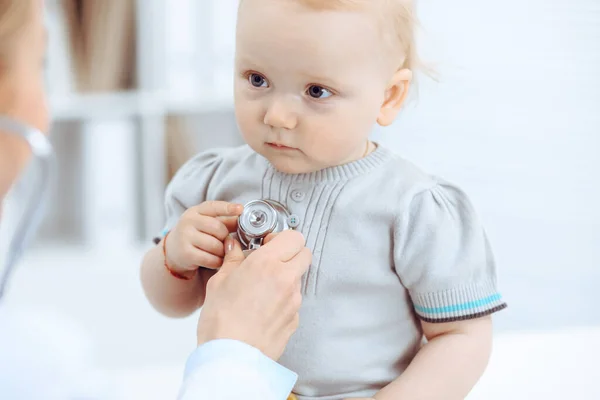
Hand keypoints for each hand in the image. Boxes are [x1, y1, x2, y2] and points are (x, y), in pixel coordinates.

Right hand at [165, 201, 242, 273]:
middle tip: (225, 242)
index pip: (213, 207)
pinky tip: (216, 260)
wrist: (174, 249)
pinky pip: (210, 259)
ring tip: (221, 252)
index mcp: (196, 211)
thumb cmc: (197, 233)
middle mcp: (188, 221)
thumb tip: (242, 220)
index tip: (240, 209)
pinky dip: (217, 261)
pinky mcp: (186, 254)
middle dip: (225, 237)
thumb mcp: (207, 222)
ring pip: (215, 245)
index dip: (228, 208)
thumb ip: (225, 220)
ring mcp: (185, 237)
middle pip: (218, 228)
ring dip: (223, 251)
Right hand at [196, 230, 311, 360]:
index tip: (268, 244)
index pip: (294, 236)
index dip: (281, 238)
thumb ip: (232, 260)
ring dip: (286, 277)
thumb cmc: (220, 320)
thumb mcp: (219, 282)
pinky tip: (263, 309)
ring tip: (261, 289)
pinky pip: (294, 301)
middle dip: (291, 254)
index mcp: (267, 263)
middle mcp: (286, 279)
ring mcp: (294, 300)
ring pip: (298, 278)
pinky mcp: (295, 319)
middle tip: (271, 261)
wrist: (230, 357)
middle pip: (304, 253)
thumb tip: (234, 246)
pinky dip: (283, 300)